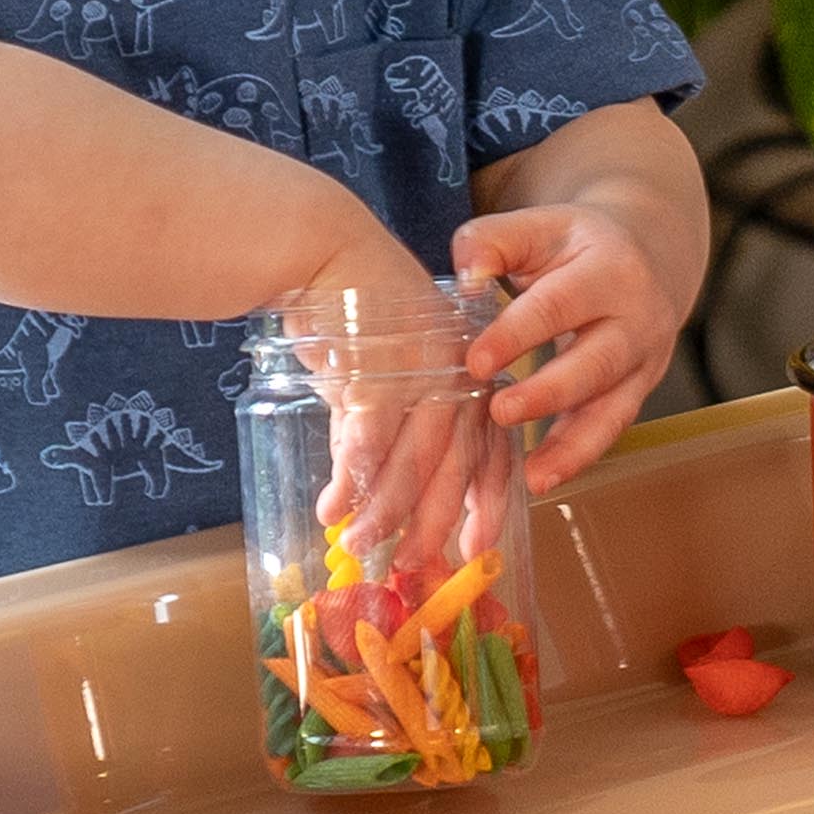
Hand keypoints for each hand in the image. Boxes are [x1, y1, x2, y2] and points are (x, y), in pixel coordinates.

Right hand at [288, 224, 480, 561]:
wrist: (322, 249)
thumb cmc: (351, 319)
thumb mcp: (379, 380)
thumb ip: (382, 432)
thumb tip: (362, 497)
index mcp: (470, 375)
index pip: (490, 445)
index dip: (486, 499)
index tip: (477, 546)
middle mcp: (458, 373)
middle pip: (454, 461)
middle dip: (431, 519)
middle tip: (408, 564)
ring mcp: (422, 368)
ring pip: (413, 454)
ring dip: (383, 507)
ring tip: (354, 541)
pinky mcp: (379, 362)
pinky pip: (370, 430)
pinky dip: (353, 472)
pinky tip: (335, 503)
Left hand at [449, 202, 688, 496]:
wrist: (648, 256)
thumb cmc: (574, 245)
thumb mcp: (538, 226)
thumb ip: (492, 242)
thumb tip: (466, 278)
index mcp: (611, 270)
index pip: (561, 305)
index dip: (518, 334)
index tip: (474, 361)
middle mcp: (639, 319)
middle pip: (598, 362)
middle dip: (550, 392)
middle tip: (501, 412)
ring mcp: (645, 361)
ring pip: (614, 408)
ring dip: (572, 445)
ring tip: (532, 476)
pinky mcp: (638, 392)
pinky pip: (610, 429)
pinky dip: (577, 457)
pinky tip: (540, 480)